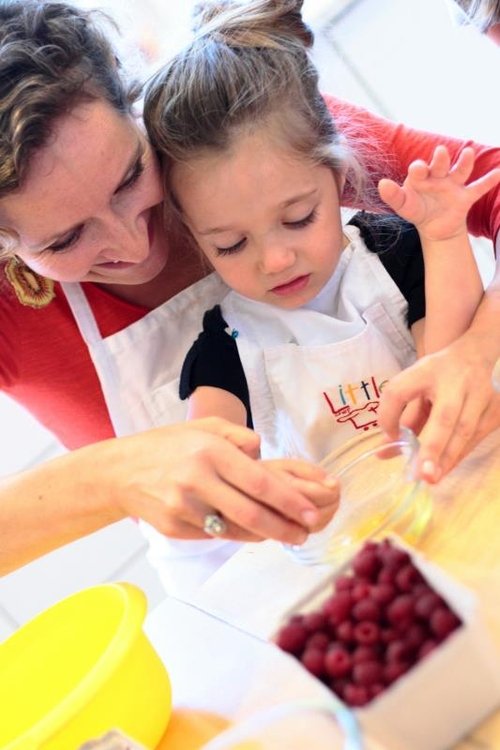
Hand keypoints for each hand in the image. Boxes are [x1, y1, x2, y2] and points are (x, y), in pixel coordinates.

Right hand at [102, 417, 328, 544]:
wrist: (119, 471)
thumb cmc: (167, 445)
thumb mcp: (203, 427)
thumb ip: (238, 436)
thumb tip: (263, 454)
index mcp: (209, 451)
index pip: (258, 480)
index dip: (289, 500)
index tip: (310, 511)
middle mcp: (197, 479)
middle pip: (251, 512)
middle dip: (285, 526)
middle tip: (305, 532)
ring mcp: (184, 507)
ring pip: (235, 529)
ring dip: (266, 535)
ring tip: (287, 534)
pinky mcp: (175, 528)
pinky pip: (216, 534)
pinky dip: (239, 535)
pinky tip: (254, 532)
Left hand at [378, 146, 499, 241]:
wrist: (434, 227)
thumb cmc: (416, 210)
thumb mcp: (403, 206)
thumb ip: (393, 196)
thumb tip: (381, 184)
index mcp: (421, 177)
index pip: (419, 170)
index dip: (418, 169)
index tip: (418, 169)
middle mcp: (438, 176)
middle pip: (440, 165)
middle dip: (440, 159)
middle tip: (440, 152)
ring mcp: (453, 185)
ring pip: (460, 171)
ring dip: (465, 162)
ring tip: (468, 153)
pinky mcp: (465, 197)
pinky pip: (478, 187)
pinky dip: (490, 180)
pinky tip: (499, 172)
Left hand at [378, 332, 499, 480]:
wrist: (476, 356)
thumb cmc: (437, 375)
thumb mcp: (414, 385)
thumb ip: (398, 415)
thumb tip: (382, 453)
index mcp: (427, 370)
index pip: (401, 391)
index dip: (390, 414)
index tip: (389, 436)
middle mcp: (457, 382)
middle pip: (445, 417)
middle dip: (433, 447)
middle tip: (422, 473)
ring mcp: (481, 396)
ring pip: (464, 432)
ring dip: (447, 459)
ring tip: (431, 478)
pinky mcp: (495, 410)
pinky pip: (475, 438)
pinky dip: (458, 456)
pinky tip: (444, 470)